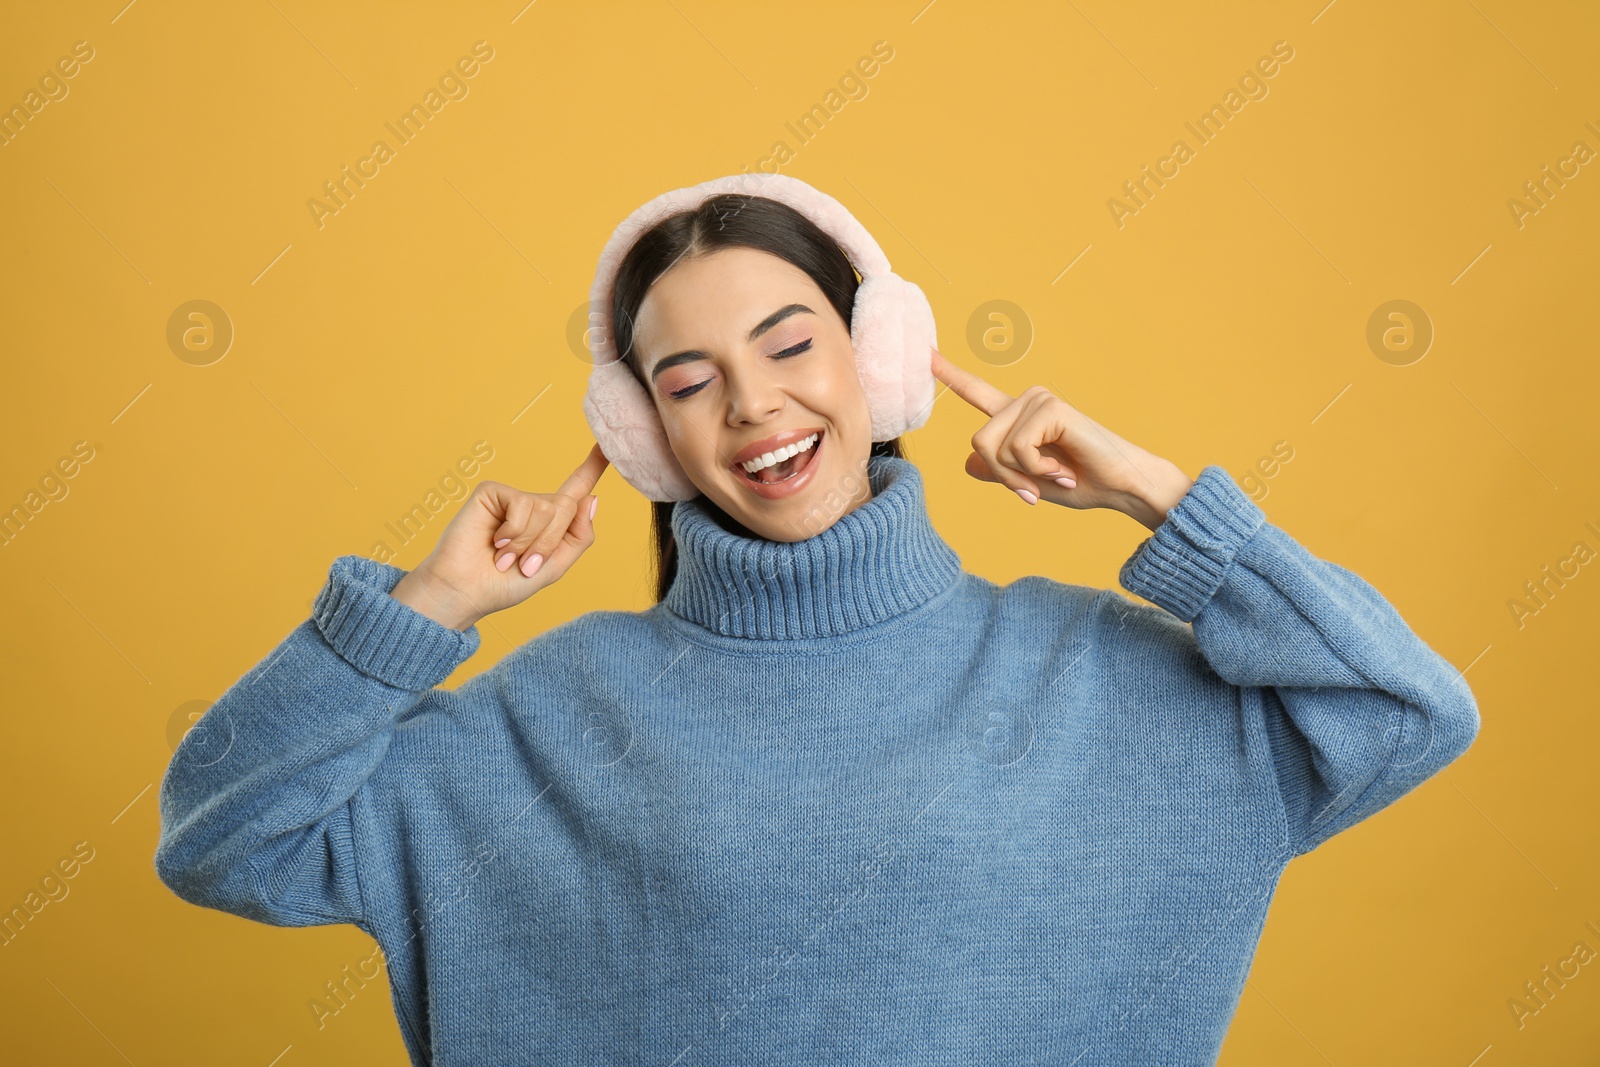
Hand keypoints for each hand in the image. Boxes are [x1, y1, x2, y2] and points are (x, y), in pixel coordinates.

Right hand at [390, 443, 609, 629]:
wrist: (467, 591)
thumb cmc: (505, 584)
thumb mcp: (554, 567)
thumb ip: (579, 535)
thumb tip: (592, 498)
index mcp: (550, 523)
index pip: (576, 490)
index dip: (593, 468)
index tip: (606, 446)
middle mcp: (533, 505)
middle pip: (566, 508)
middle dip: (548, 542)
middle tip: (525, 564)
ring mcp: (512, 497)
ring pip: (546, 508)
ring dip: (528, 542)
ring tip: (506, 557)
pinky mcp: (492, 491)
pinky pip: (522, 504)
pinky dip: (514, 531)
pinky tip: (496, 541)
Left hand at [929, 348, 1192, 529]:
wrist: (1122, 488)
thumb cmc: (1083, 484)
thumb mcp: (1030, 483)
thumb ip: (999, 471)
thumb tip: (967, 463)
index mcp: (1017, 416)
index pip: (976, 392)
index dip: (950, 375)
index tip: (926, 354)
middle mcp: (1025, 401)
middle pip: (977, 442)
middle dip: (1004, 475)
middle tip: (1038, 486)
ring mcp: (1038, 400)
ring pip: (992, 447)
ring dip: (1022, 474)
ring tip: (1057, 474)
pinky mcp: (1051, 407)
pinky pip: (1017, 448)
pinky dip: (1038, 469)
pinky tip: (1064, 469)